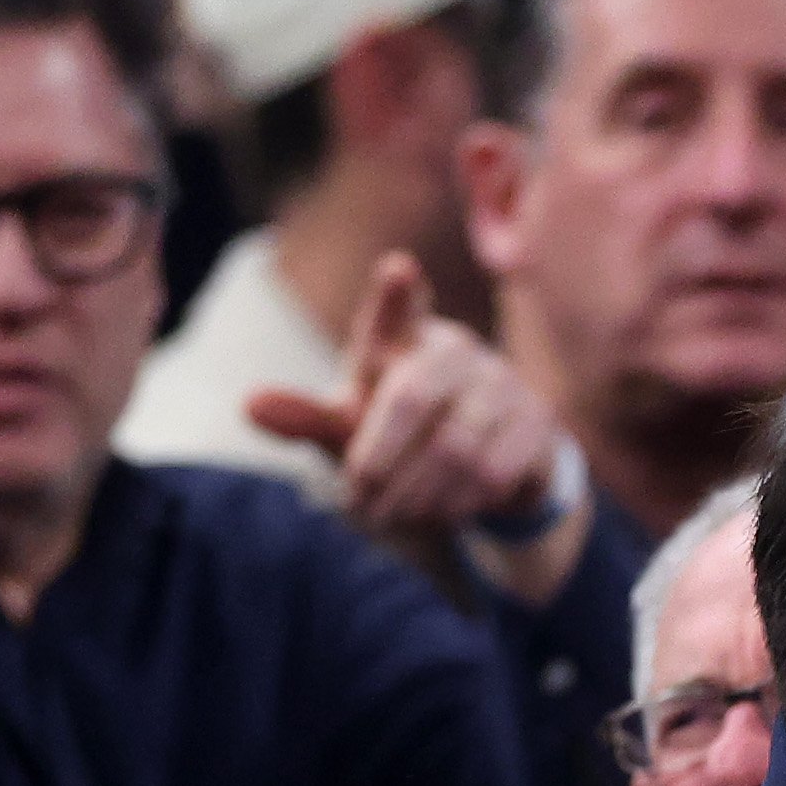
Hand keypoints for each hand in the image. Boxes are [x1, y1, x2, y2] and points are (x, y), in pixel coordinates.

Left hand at [250, 253, 579, 598]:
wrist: (485, 465)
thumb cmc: (400, 433)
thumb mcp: (350, 426)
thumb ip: (305, 417)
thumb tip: (248, 405)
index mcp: (401, 338)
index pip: (396, 311)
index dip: (395, 295)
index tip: (398, 270)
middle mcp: (456, 349)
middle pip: (413, 398)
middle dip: (378, 462)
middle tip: (358, 507)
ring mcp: (504, 382)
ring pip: (455, 448)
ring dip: (416, 494)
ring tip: (396, 515)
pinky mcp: (537, 424)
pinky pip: (495, 473)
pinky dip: (459, 503)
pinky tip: (442, 512)